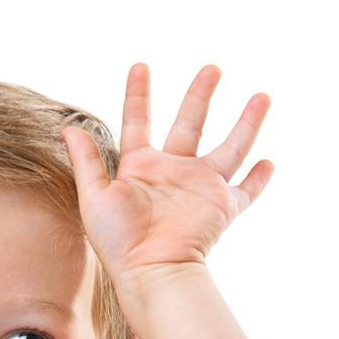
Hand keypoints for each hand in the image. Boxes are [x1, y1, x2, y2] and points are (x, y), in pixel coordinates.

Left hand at [60, 64, 272, 300]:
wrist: (152, 272)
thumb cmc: (119, 242)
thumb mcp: (95, 197)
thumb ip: (87, 161)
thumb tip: (69, 126)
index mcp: (140, 167)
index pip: (139, 121)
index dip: (139, 94)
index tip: (141, 66)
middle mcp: (173, 172)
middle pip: (191, 123)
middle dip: (200, 95)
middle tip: (212, 68)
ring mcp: (200, 188)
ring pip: (230, 147)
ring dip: (246, 122)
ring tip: (263, 95)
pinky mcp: (222, 206)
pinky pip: (246, 190)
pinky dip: (258, 178)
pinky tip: (269, 162)